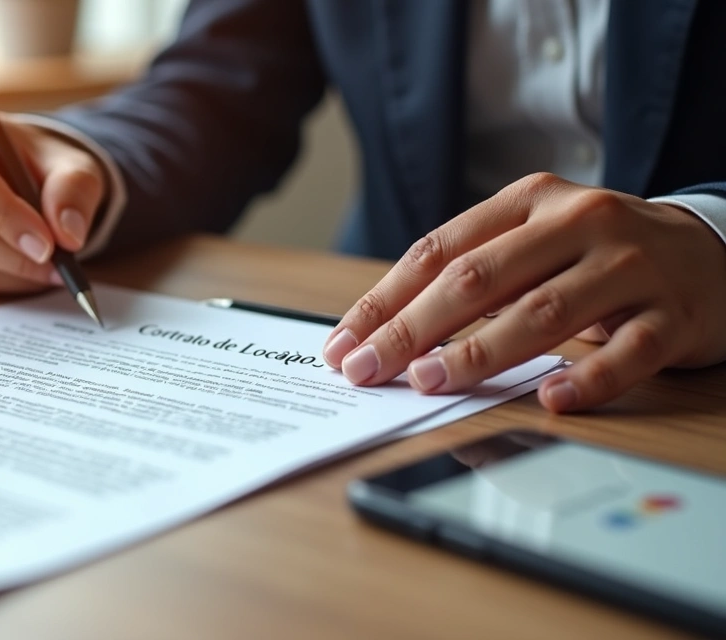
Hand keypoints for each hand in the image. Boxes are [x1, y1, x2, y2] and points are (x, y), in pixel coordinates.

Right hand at [0, 107, 105, 296]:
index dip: (2, 212)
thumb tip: (68, 235)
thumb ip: (73, 189)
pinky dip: (1, 284)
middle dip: (13, 254)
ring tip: (49, 265)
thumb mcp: (69, 163)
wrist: (22, 180)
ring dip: (13, 273)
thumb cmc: (38, 165)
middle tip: (58, 263)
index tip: (46, 242)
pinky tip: (24, 269)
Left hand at [321, 173, 725, 411]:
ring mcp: (629, 266)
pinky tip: (550, 398)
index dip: (385, 300)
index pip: (439, 250)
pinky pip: (628, 353)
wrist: (713, 250)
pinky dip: (589, 378)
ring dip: (479, 352)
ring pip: (543, 312)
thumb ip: (472, 274)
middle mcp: (579, 223)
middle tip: (369, 369)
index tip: (343, 344)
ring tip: (432, 381)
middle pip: (479, 279)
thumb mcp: (535, 241)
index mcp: (530, 201)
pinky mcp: (673, 314)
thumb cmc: (597, 253)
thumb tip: (384, 333)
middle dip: (412, 329)